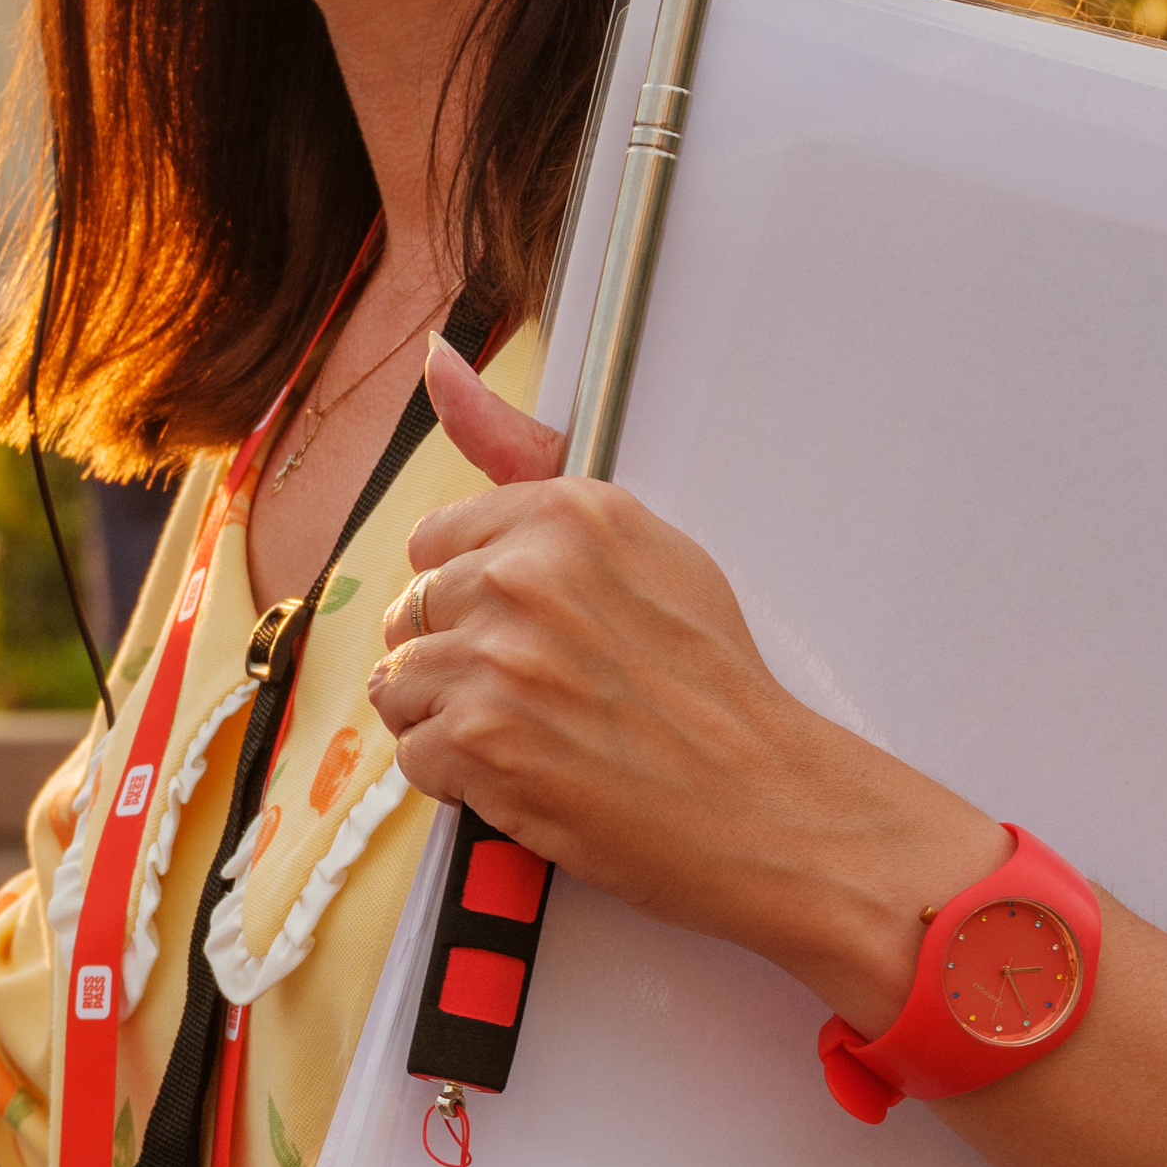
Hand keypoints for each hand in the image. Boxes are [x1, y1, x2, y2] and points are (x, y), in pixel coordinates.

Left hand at [364, 347, 988, 1013]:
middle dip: (457, 660)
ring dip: (450, 722)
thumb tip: (438, 366)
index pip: (437, 542)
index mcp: (570, 518)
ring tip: (532, 737)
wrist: (767, 800)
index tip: (518, 628)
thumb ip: (530, 463)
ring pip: (399, 686)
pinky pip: (414, 757)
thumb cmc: (716, 689)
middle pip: (414, 616)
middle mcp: (526, 576)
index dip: (469, 597)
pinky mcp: (480, 740)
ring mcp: (497, 659)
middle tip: (541, 695)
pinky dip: (460, 780)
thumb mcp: (647, 548)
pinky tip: (527, 777)